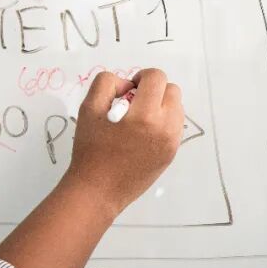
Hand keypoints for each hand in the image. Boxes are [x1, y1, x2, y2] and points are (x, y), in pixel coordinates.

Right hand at [62, 68, 183, 217]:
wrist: (98, 190)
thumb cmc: (91, 149)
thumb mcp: (89, 108)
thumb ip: (107, 84)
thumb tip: (128, 85)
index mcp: (145, 115)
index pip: (157, 78)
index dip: (141, 77)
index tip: (129, 91)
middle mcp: (165, 127)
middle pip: (172, 91)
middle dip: (154, 90)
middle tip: (134, 104)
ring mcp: (172, 142)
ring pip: (177, 108)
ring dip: (161, 106)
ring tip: (139, 119)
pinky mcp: (172, 154)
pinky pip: (175, 126)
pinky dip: (163, 122)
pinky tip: (144, 134)